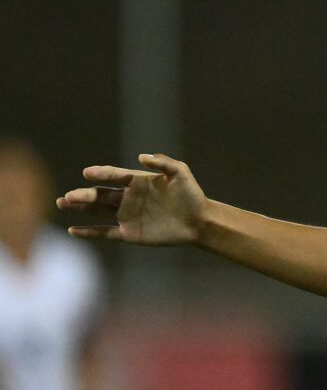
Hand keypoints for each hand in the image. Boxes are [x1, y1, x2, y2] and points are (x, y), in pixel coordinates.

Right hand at [56, 154, 206, 246]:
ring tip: (63, 203)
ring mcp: (127, 215)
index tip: (88, 173)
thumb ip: (164, 162)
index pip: (113, 175)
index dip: (101, 174)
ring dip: (80, 208)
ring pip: (97, 211)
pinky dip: (89, 232)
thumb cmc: (192, 196)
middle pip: (99, 194)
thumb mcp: (181, 173)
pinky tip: (72, 230)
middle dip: (83, 195)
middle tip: (69, 197)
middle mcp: (128, 197)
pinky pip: (105, 232)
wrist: (200, 222)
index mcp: (136, 181)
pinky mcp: (129, 233)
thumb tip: (141, 156)